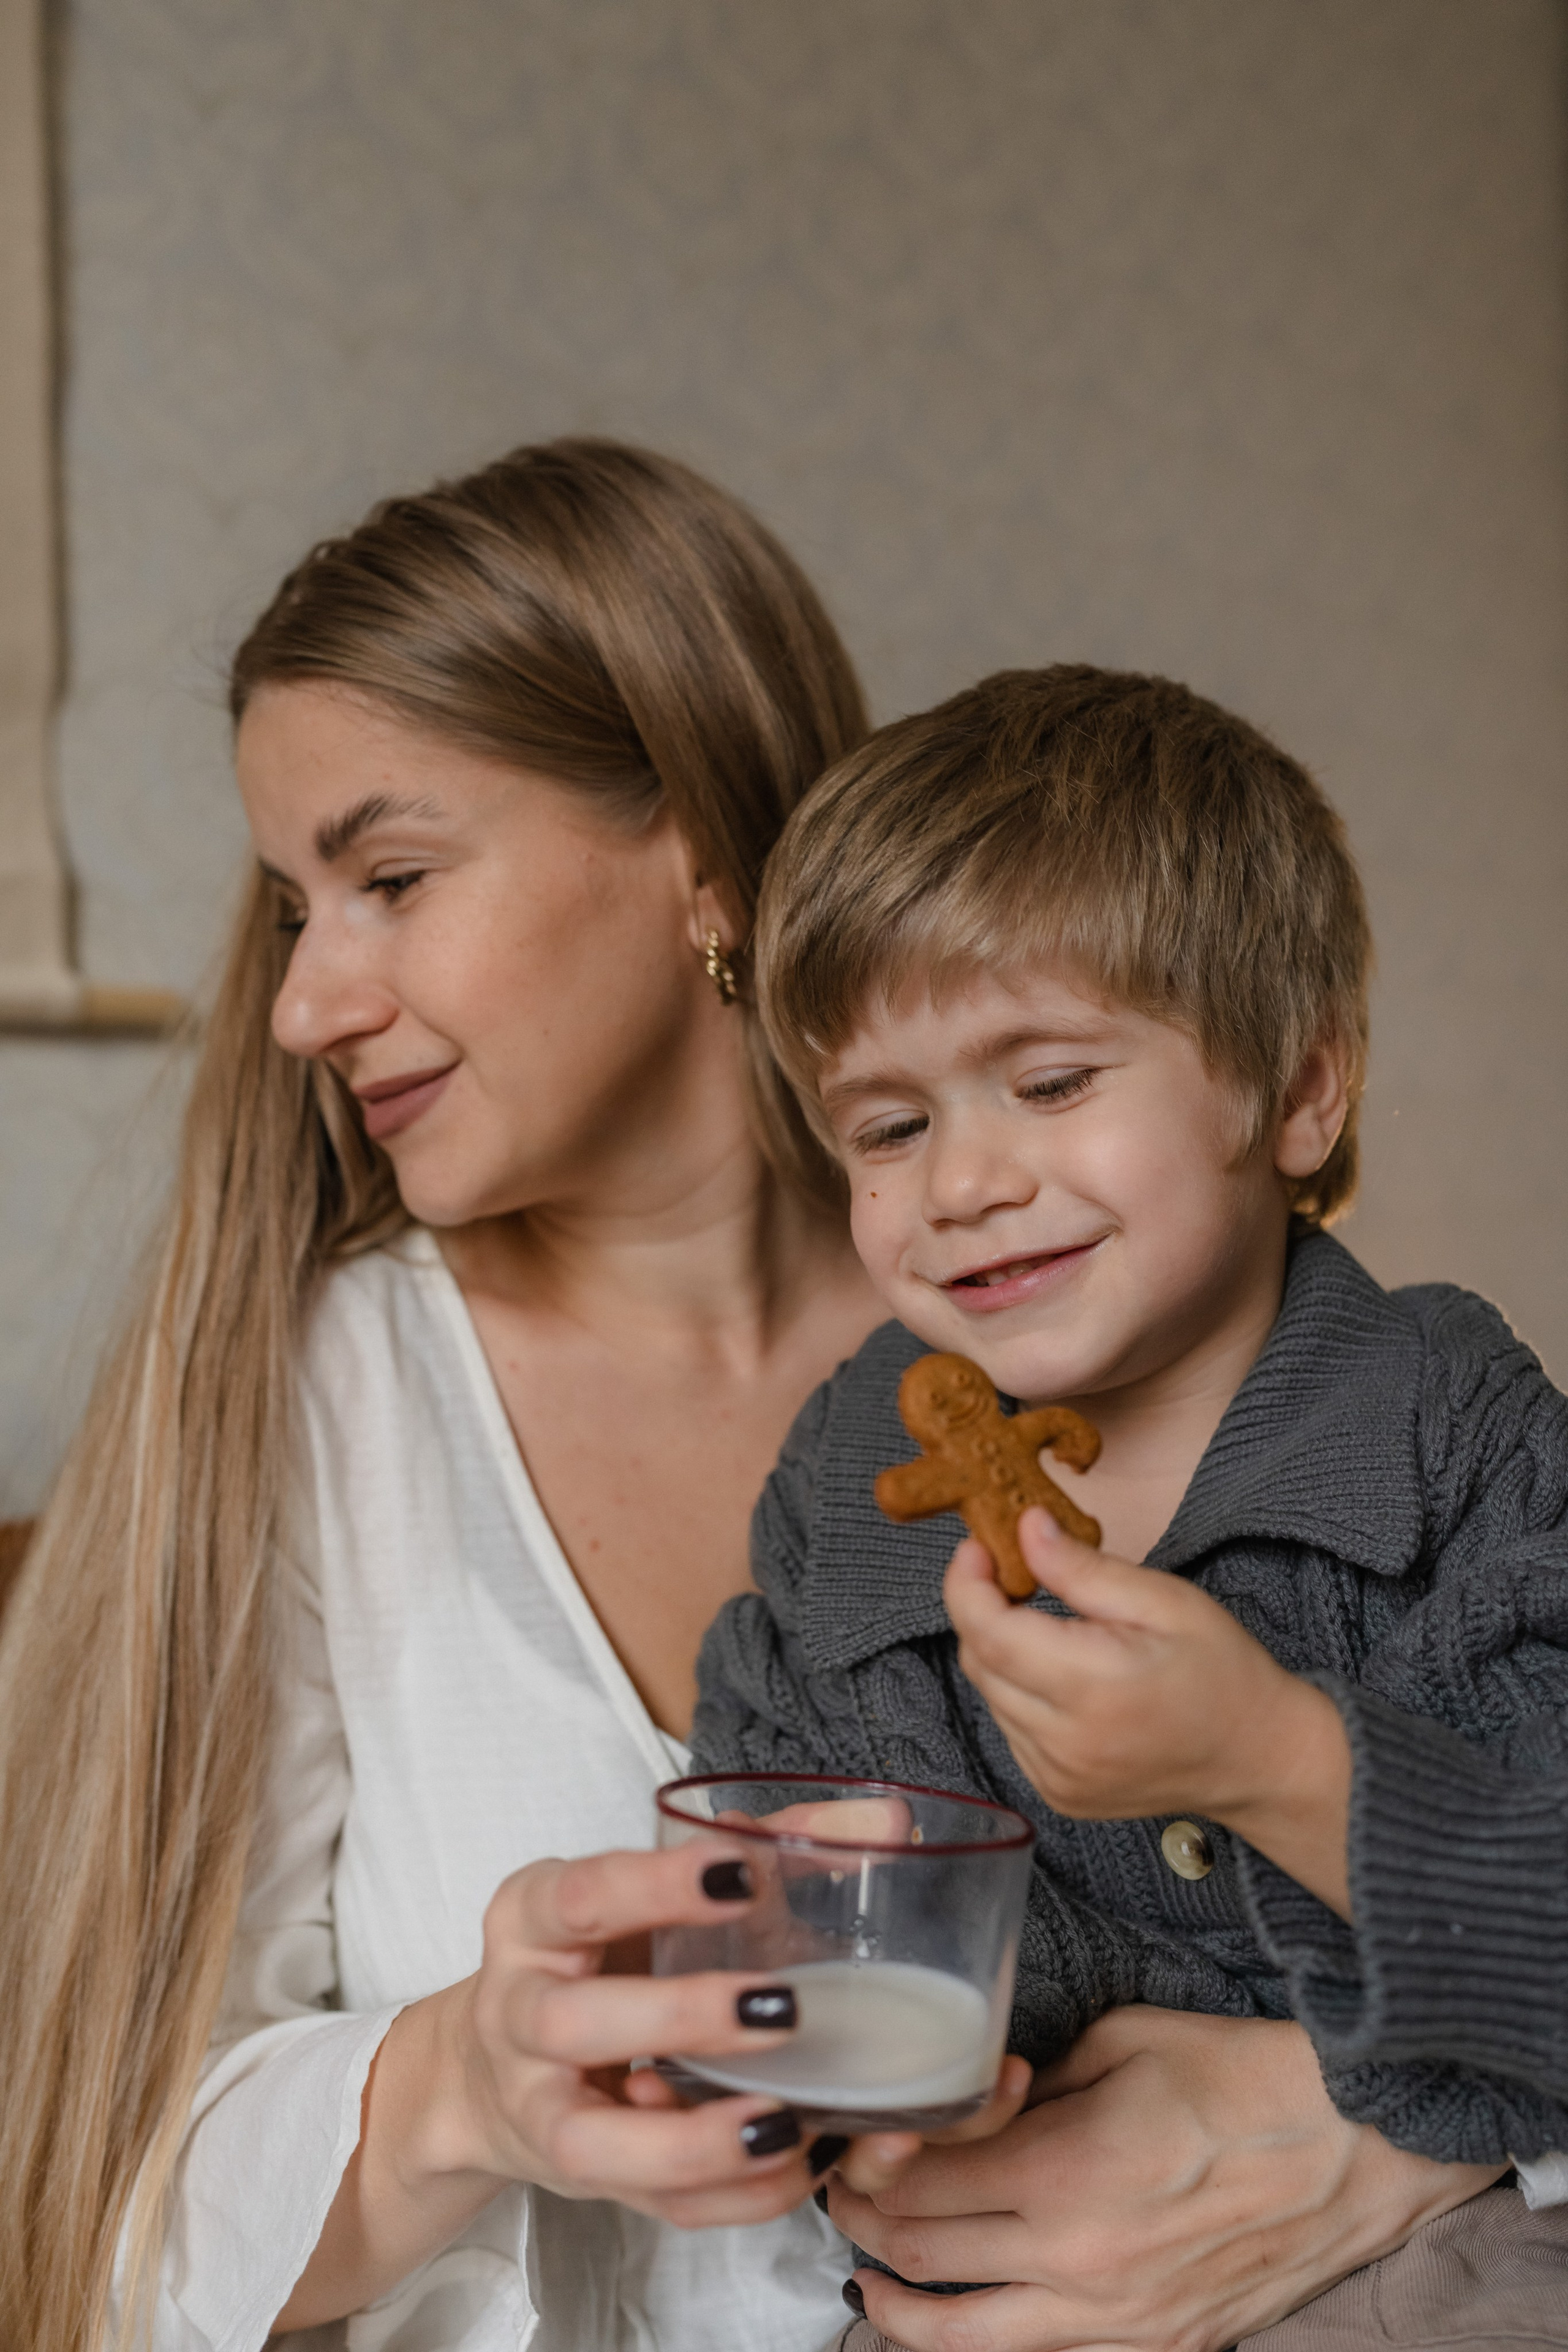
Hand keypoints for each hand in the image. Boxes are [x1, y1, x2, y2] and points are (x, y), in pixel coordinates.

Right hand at [450, 1844, 922, 2216]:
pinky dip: (731, 2194)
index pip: (583, 1894)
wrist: (497, 2067)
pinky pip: (653, 2205)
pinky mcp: (582, 2180)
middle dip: (678, 2018)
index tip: (743, 1873)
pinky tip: (799, 2161)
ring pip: (594, 2143)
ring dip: (695, 2140)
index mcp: (533, 1918)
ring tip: (786, 2122)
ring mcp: (538, 2108)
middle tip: (780, 2007)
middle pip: (572, 2022)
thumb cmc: (601, 1956)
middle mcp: (517, 2013)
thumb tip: (886, 1820)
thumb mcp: (649, 1892)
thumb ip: (765, 1849)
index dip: (657, 1887)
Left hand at [829, 2007, 1504, 2350]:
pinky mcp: (1164, 2346)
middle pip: (924, 2265)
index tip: (852, 2144)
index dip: (868, 2167)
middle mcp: (1081, 2266)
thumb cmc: (1243, 2074)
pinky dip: (989, 2339)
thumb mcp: (1117, 2040)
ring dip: (903, 2313)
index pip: (918, 2190)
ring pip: (971, 2341)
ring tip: (873, 2286)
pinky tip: (969, 2315)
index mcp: (1063, 2178)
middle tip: (843, 2199)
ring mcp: (1122, 2321)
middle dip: (864, 2231)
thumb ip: (1031, 2085)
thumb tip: (975, 2105)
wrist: (1357, 2143)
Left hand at [945, 1511, 1352, 1914]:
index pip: (988, 1633)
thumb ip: (1083, 1567)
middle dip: (983, 1611)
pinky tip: (1061, 1677)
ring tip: (1050, 1627)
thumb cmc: (1221, 1671)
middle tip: (1012, 1574)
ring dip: (1002, 1654)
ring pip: (992, 1697)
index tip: (978, 1549)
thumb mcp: (1162, 1600)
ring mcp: (1058, 1778)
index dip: (967, 1585)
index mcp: (1093, 1688)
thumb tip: (1025, 1528)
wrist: (1259, 1758)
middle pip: (980, 1663)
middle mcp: (1066, 1744)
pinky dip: (1020, 1695)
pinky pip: (1012, 1730)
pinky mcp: (1058, 1795)